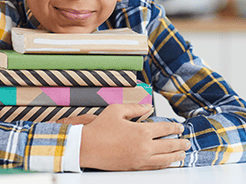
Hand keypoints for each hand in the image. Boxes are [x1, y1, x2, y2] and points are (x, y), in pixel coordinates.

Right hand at [63, 103, 189, 170]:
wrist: (87, 147)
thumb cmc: (100, 128)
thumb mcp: (116, 110)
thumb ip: (135, 108)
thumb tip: (148, 107)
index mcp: (141, 131)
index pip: (164, 129)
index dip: (174, 128)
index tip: (181, 127)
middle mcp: (144, 147)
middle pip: (168, 146)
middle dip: (180, 143)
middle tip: (186, 142)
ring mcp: (140, 159)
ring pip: (164, 159)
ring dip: (175, 156)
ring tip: (182, 154)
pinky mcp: (134, 167)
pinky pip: (154, 167)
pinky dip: (164, 164)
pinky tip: (166, 162)